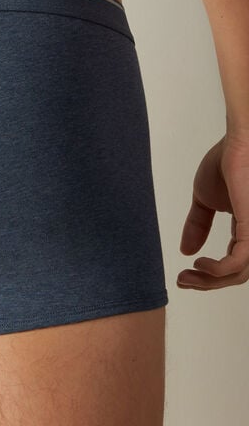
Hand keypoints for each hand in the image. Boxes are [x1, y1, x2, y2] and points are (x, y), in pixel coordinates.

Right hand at [178, 133, 248, 289]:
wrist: (239, 141)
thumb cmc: (227, 161)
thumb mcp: (205, 200)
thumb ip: (197, 225)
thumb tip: (185, 250)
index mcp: (246, 230)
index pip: (232, 264)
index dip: (208, 275)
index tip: (183, 275)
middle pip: (236, 275)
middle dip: (207, 283)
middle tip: (182, 281)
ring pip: (239, 273)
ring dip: (210, 281)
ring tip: (187, 276)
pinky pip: (239, 262)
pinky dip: (218, 270)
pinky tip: (200, 264)